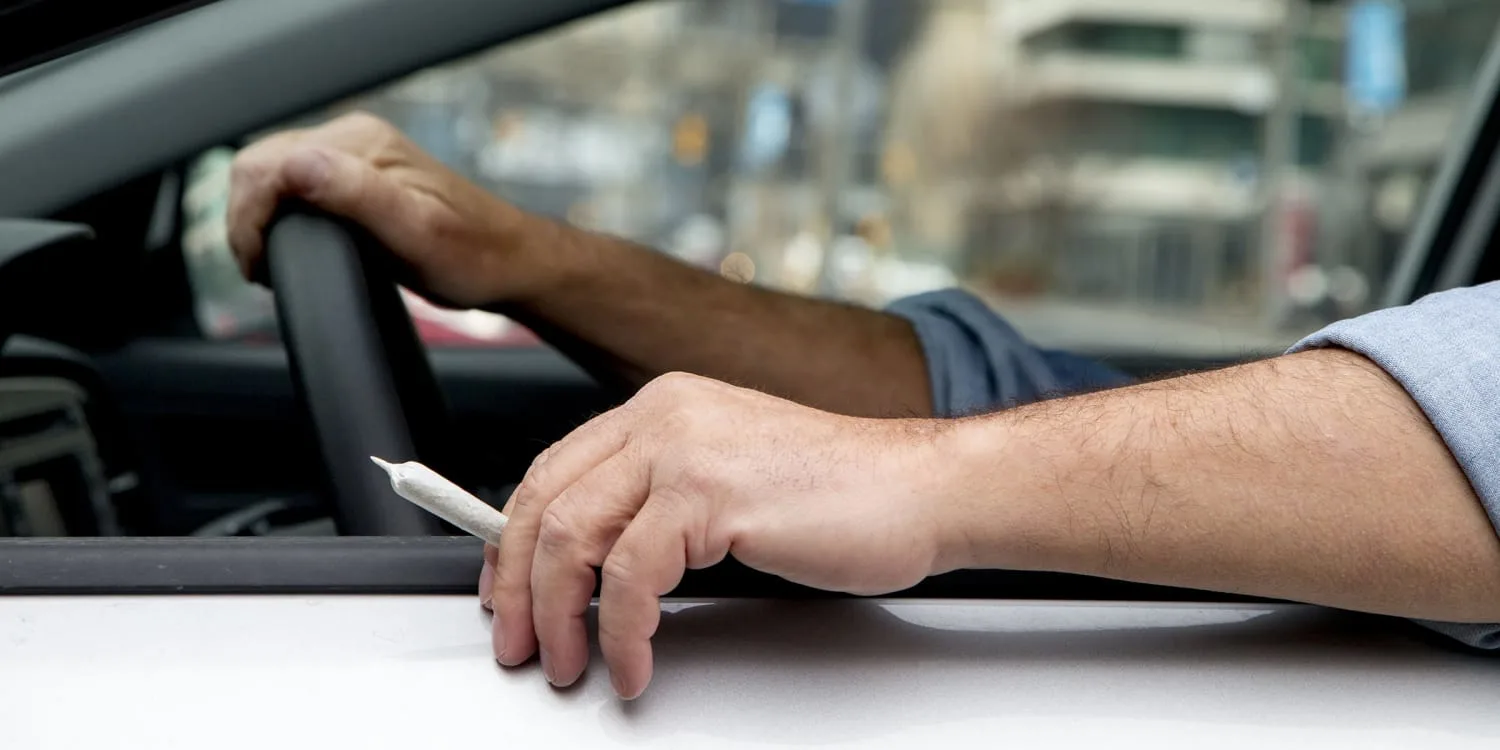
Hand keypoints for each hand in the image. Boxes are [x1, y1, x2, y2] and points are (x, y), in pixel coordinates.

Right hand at [226, 111, 555, 307]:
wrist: (508, 263)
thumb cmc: (472, 255)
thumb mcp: (415, 231)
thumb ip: (357, 194)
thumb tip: (298, 166)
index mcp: (360, 144)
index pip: (267, 163)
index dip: (250, 216)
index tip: (260, 263)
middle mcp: (352, 142)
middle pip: (259, 165)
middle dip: (246, 218)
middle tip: (260, 270)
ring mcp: (352, 160)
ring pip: (270, 177)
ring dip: (257, 219)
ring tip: (268, 264)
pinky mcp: (354, 183)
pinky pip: (293, 190)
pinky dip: (277, 219)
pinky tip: (288, 250)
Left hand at [479, 372, 964, 698]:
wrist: (922, 490)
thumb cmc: (842, 495)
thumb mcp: (727, 481)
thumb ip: (659, 501)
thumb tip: (593, 561)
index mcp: (664, 406)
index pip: (554, 469)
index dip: (516, 541)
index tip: (509, 593)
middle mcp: (664, 415)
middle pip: (546, 503)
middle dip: (520, 588)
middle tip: (524, 644)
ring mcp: (684, 448)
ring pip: (572, 538)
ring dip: (561, 617)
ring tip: (573, 664)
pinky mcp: (710, 492)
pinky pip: (628, 576)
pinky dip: (621, 632)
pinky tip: (636, 662)